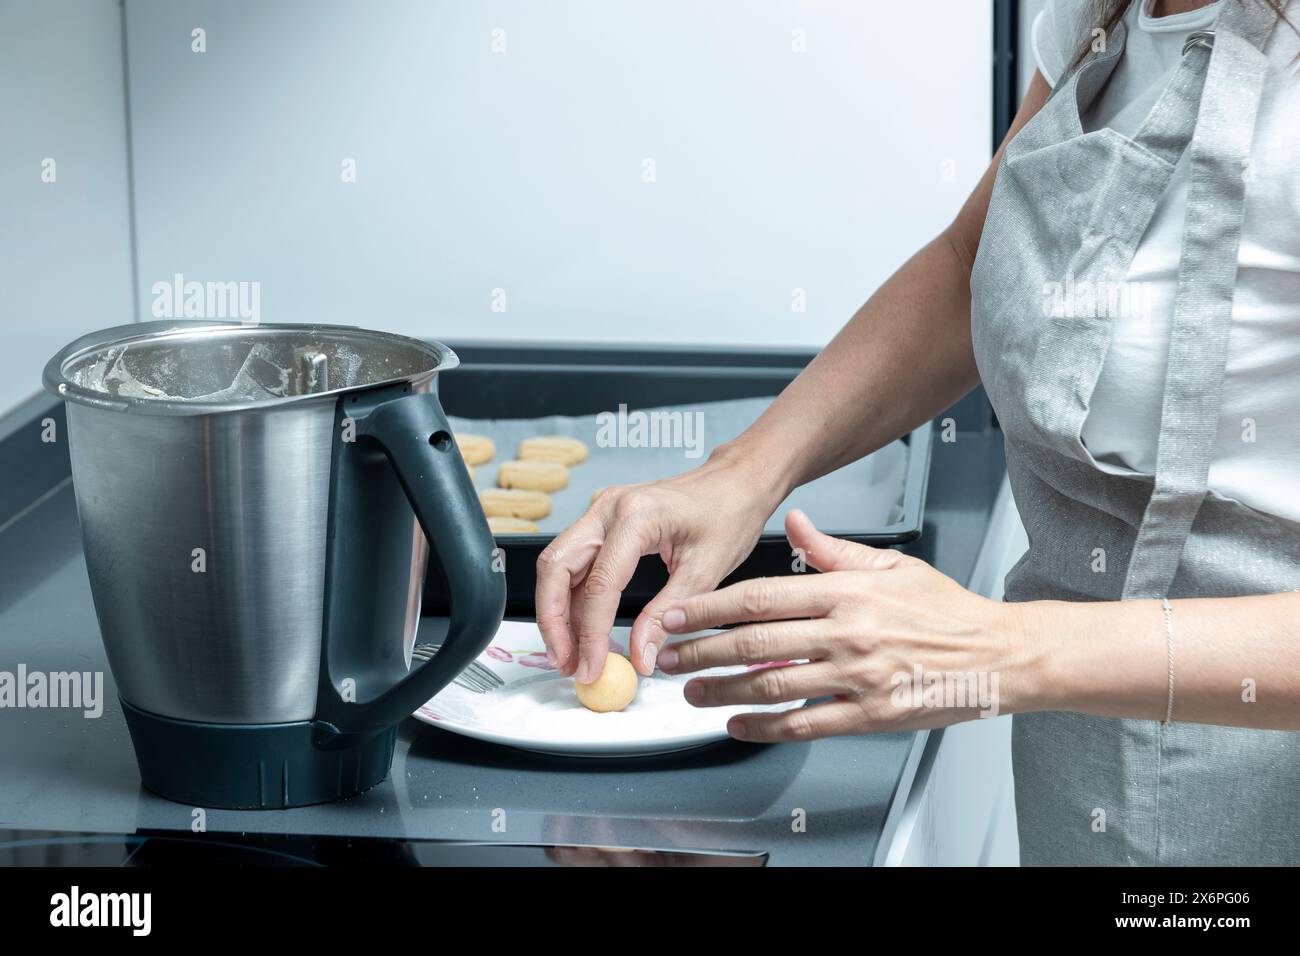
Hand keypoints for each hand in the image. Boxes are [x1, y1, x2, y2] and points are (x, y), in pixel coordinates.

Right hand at [535, 451, 782, 683]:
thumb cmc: (729, 514)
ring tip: (571, 654)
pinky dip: (574, 598)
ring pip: (558, 565)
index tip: (592, 668)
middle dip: (553, 621)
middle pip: (556, 568)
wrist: (736, 483)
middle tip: (567, 664)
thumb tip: (640, 658)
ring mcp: (601, 512)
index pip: (599, 584)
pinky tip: (585, 629)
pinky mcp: (603, 523)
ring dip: (557, 612)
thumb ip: (666, 616)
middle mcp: (608, 508)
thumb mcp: (705, 572)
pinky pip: (575, 562)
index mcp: (636, 516)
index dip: (591, 634)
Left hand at [655, 510, 1035, 741]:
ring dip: (723, 691)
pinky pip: (807, 723)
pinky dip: (765, 727)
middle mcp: (847, 632)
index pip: (761, 596)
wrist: (999, 654)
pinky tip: (738, 725)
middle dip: (702, 651)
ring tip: (691, 693)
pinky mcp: (871, 714)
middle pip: (755, 642)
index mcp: (847, 591)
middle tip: (668, 657)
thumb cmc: (946, 610)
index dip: (710, 606)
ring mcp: (858, 676)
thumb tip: (793, 522)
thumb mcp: (891, 566)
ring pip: (772, 685)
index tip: (677, 613)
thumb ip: (833, 549)